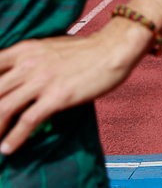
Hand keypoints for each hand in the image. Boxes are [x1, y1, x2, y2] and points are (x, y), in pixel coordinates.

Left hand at [0, 19, 148, 154]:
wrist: (115, 47)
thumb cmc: (87, 49)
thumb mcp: (50, 47)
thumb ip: (30, 59)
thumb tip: (19, 76)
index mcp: (24, 50)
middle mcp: (28, 64)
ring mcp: (42, 80)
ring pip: (4, 108)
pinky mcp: (57, 96)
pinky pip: (28, 121)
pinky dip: (15, 137)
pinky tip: (8, 148)